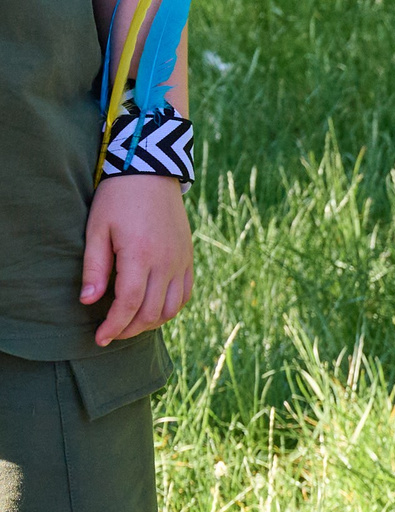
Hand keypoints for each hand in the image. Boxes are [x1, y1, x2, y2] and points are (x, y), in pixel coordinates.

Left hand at [80, 176, 193, 345]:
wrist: (152, 174)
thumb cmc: (118, 199)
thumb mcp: (97, 229)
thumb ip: (94, 267)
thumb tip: (89, 301)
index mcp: (140, 255)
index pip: (128, 303)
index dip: (114, 325)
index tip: (99, 337)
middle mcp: (166, 264)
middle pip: (151, 312)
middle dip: (130, 329)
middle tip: (111, 333)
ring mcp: (181, 263)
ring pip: (171, 309)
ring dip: (150, 323)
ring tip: (131, 324)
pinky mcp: (188, 260)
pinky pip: (185, 295)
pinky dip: (169, 309)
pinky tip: (153, 310)